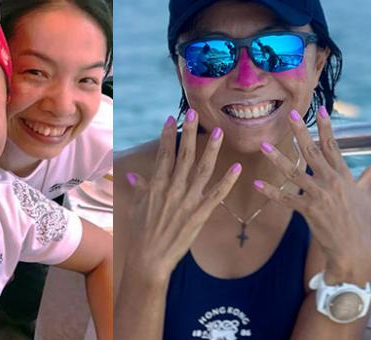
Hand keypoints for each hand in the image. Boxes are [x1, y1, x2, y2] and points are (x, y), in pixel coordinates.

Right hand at [125, 110, 241, 281]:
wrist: (149, 258)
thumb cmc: (141, 233)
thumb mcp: (137, 207)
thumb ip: (139, 188)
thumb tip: (133, 175)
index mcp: (156, 184)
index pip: (164, 153)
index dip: (168, 134)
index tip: (171, 118)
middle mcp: (173, 188)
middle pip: (184, 154)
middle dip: (189, 132)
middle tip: (195, 112)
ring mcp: (188, 200)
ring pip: (203, 169)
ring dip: (212, 149)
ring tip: (219, 132)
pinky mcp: (200, 214)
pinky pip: (217, 194)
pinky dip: (228, 180)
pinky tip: (237, 167)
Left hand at [254, 106, 370, 283]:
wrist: (355, 249)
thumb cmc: (360, 223)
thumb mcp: (367, 197)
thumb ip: (370, 178)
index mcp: (344, 176)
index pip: (333, 146)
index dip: (326, 127)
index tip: (320, 109)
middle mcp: (331, 182)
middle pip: (312, 152)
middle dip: (300, 132)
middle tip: (289, 115)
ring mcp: (319, 196)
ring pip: (294, 172)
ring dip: (278, 158)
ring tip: (264, 145)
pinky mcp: (308, 211)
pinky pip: (286, 199)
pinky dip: (272, 192)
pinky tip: (258, 184)